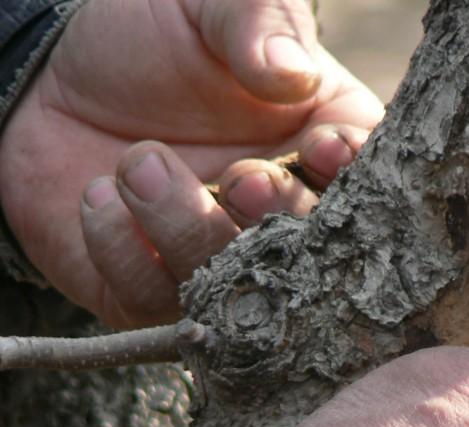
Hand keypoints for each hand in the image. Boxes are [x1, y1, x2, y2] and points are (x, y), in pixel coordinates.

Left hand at [0, 0, 382, 327]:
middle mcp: (272, 219)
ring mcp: (214, 261)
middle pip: (303, 252)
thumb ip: (258, 20)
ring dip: (189, 230)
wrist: (57, 78)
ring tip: (138, 162)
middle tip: (241, 178)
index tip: (321, 146)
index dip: (348, 179)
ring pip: (227, 286)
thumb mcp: (209, 5)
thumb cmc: (154, 40)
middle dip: (278, 219)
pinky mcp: (148, 291)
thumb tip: (292, 75)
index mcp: (312, 152)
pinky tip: (99, 196)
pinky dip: (123, 253)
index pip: (358, 184)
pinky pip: (151, 301)